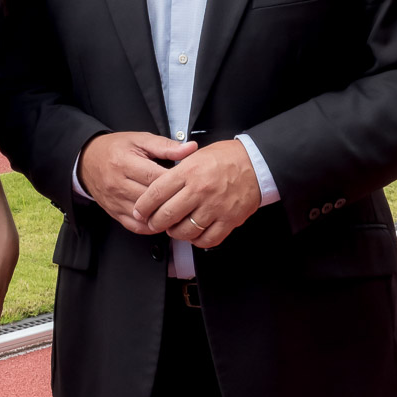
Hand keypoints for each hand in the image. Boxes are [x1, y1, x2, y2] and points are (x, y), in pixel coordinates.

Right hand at [79, 131, 196, 233]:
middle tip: (188, 197)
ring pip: (144, 215)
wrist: (87, 160)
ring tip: (178, 210)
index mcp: (124, 162)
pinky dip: (151, 226)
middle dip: (171, 199)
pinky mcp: (113, 212)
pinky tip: (162, 220)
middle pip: (150, 198)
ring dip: (162, 215)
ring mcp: (115, 200)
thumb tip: (190, 149)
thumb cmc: (115, 148)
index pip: (154, 177)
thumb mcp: (139, 140)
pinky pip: (135, 226)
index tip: (189, 180)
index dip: (174, 181)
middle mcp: (117, 184)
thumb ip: (165, 146)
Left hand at [132, 140, 261, 247]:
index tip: (139, 211)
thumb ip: (176, 172)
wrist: (256, 163)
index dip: (143, 206)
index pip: (157, 192)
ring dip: (175, 233)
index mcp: (189, 171)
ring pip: (185, 231)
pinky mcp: (229, 220)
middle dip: (155, 223)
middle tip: (153, 223)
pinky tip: (194, 234)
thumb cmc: (226, 158)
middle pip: (167, 215)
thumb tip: (156, 188)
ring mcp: (215, 207)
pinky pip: (207, 239)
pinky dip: (197, 241)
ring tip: (174, 228)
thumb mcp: (196, 155)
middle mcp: (200, 190)